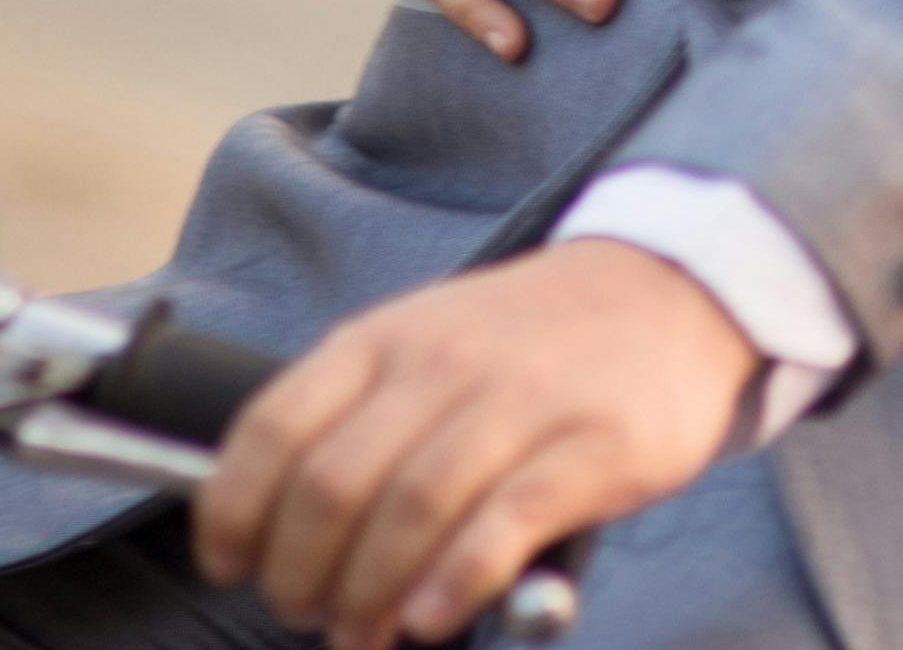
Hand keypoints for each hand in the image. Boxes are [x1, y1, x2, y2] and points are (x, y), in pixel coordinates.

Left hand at [198, 238, 753, 649]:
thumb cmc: (529, 340)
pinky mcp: (593, 449)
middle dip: (299, 574)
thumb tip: (269, 516)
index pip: (273, 428)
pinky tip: (429, 619)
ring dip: (368, 596)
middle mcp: (442, 364)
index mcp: (384, 338)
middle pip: (332, 487)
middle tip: (304, 613)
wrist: (672, 288)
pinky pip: (504, 526)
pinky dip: (452, 584)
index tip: (230, 563)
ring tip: (363, 634)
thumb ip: (355, 412)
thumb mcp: (426, 340)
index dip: (233, 512)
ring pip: (410, 513)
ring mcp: (521, 403)